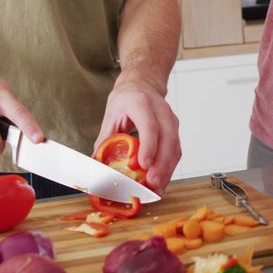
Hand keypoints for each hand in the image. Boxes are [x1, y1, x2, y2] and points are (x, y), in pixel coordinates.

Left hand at [95, 71, 180, 194]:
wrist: (142, 85)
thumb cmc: (126, 99)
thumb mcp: (111, 116)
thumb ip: (104, 140)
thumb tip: (96, 165)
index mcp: (141, 103)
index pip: (149, 125)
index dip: (148, 146)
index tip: (143, 164)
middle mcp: (160, 110)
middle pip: (167, 138)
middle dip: (161, 164)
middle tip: (152, 183)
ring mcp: (171, 119)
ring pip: (175, 146)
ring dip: (167, 169)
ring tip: (157, 187)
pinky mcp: (175, 130)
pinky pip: (176, 151)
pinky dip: (169, 168)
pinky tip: (161, 180)